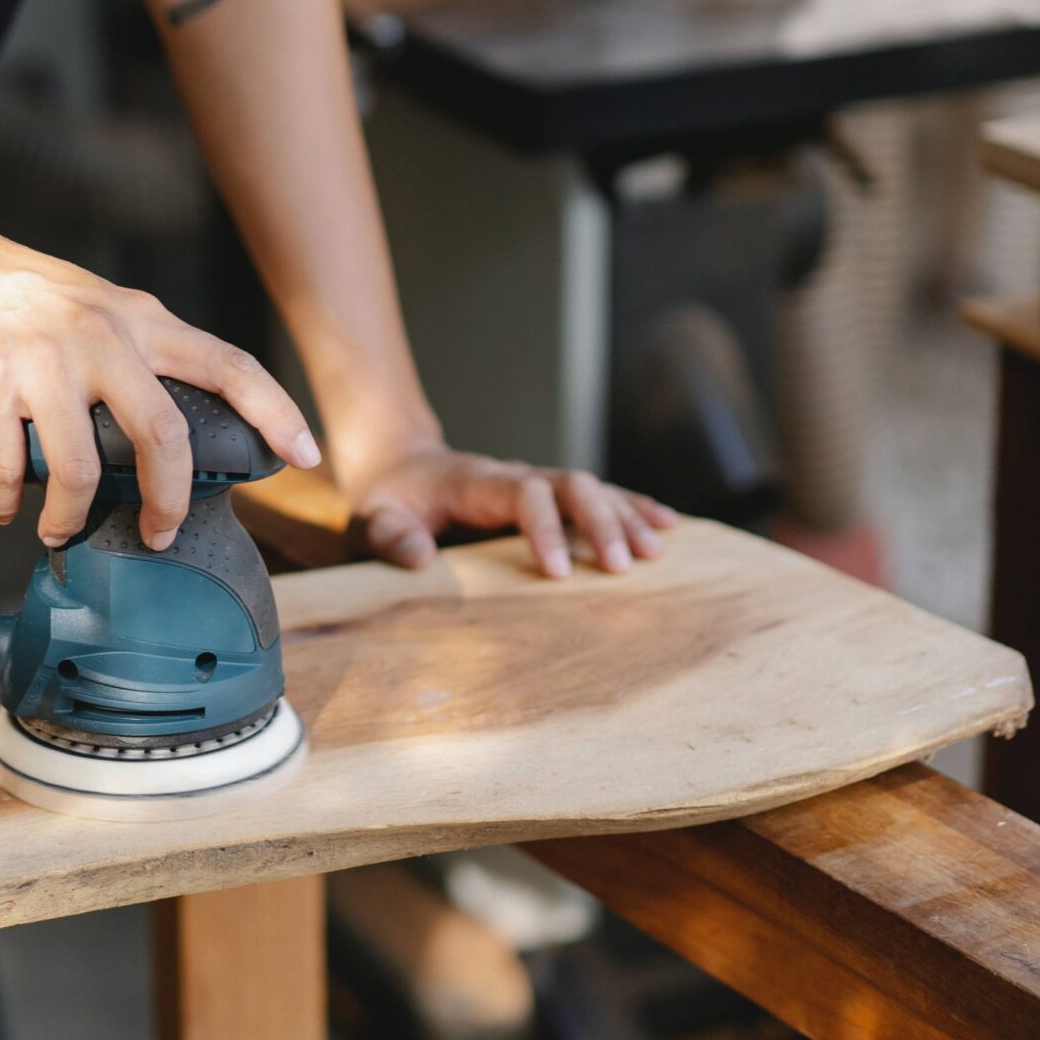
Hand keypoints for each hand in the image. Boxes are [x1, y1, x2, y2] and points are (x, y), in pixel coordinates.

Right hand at [0, 199, 319, 549]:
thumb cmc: (10, 290)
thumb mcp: (92, 305)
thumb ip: (133, 353)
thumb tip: (162, 430)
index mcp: (138, 318)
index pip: (229, 364)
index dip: (276, 412)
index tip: (305, 455)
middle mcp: (100, 335)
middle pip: (163, 436)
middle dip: (167, 504)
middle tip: (158, 533)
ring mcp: (42, 358)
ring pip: (79, 469)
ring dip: (68, 517)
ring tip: (58, 528)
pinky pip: (7, 467)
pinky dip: (6, 501)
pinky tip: (5, 503)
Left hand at [339, 438, 677, 577]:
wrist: (401, 466)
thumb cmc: (389, 499)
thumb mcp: (372, 518)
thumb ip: (389, 536)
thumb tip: (420, 559)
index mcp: (476, 482)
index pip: (523, 494)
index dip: (544, 528)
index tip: (557, 572)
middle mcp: (516, 475)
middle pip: (571, 484)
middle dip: (600, 522)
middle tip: (623, 567)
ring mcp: (536, 482)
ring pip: (592, 489)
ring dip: (625, 517)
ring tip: (655, 553)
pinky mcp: (549, 496)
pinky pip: (599, 495)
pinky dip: (632, 508)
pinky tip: (667, 526)